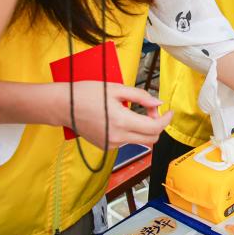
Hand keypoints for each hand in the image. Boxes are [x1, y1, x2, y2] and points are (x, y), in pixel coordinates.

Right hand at [52, 81, 170, 149]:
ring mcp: (111, 144)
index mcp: (122, 121)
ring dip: (144, 128)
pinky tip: (121, 119)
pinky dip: (131, 132)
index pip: (154, 128)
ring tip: (133, 111)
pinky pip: (126, 141)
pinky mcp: (105, 146)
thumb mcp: (116, 88)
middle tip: (151, 109)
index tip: (169, 112)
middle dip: (157, 124)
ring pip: (139, 140)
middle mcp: (117, 136)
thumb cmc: (87, 93)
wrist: (64, 106)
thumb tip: (158, 103)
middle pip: (151, 139)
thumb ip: (140, 96)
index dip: (166, 119)